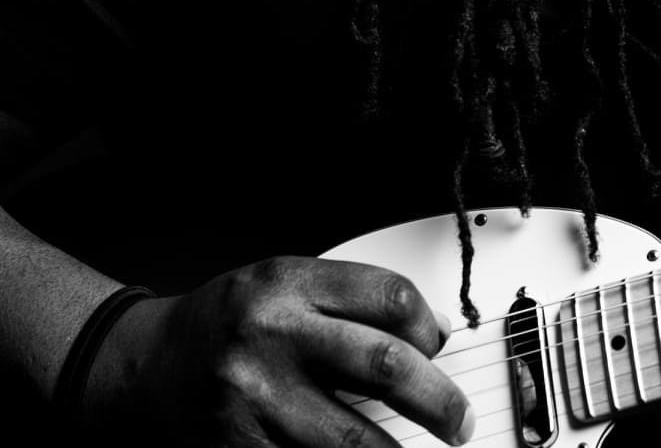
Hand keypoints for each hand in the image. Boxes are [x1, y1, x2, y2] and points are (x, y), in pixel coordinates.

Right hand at [85, 254, 474, 445]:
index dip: (428, 324)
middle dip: (437, 400)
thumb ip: (351, 302)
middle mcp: (273, 335)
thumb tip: (432, 335)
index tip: (440, 346)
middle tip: (460, 422)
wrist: (146, 368)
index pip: (387, 297)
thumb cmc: (230, 320)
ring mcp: (253, 399)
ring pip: (352, 438)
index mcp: (289, 283)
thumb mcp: (286, 282)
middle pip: (383, 365)